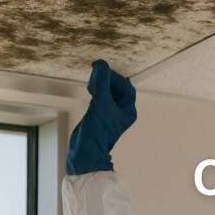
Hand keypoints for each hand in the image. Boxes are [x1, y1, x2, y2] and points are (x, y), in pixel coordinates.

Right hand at [66, 60, 137, 175]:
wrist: (85, 150)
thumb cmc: (96, 130)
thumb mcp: (100, 102)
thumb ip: (102, 82)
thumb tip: (101, 64)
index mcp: (128, 110)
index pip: (125, 85)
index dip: (113, 75)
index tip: (100, 70)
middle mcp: (122, 112)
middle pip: (117, 87)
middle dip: (106, 79)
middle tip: (94, 74)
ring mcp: (111, 114)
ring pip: (108, 91)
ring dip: (100, 83)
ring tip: (91, 83)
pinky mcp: (100, 115)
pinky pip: (101, 97)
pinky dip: (96, 90)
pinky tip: (89, 89)